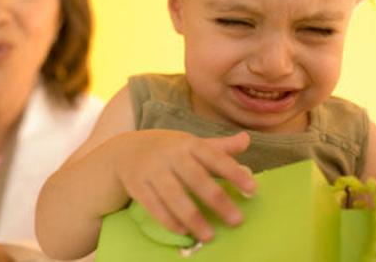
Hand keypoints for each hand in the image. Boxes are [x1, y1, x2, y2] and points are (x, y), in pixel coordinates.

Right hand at [116, 130, 255, 242]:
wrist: (124, 151)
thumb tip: (246, 139)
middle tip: (236, 220)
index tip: (252, 189)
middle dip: (217, 200)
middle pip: (195, 178)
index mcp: (187, 143)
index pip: (214, 156)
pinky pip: (153, 205)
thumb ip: (219, 147)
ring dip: (193, 216)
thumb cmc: (167, 150)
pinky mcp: (136, 185)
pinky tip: (183, 231)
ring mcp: (151, 170)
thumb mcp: (191, 144)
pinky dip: (168, 219)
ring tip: (209, 235)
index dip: (233, 172)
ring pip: (174, 195)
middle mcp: (169, 155)